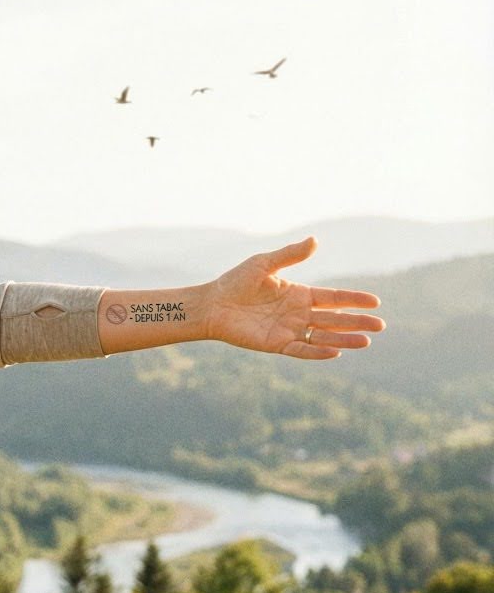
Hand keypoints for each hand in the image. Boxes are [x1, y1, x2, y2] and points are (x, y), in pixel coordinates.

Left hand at [204, 237, 383, 358]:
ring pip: (323, 336)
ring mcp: (289, 330)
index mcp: (300, 294)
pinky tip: (335, 352)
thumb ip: (290, 255)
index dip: (354, 299)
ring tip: (365, 342)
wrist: (212, 304)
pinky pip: (301, 349)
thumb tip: (315, 240)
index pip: (334, 298)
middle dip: (357, 322)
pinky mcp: (276, 344)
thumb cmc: (236, 282)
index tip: (375, 301)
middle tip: (380, 326)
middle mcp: (298, 314)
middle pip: (334, 319)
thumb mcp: (264, 264)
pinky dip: (317, 351)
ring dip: (344, 339)